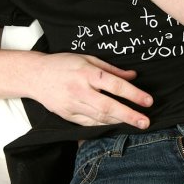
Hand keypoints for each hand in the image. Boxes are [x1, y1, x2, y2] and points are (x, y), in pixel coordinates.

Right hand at [29, 52, 152, 128]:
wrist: (34, 75)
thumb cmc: (63, 64)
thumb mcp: (88, 58)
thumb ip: (112, 69)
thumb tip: (133, 76)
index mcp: (87, 73)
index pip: (115, 85)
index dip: (134, 94)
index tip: (148, 101)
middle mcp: (80, 90)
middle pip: (109, 106)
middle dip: (129, 115)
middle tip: (146, 122)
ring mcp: (72, 105)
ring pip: (100, 117)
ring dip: (119, 121)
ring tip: (135, 123)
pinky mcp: (67, 115)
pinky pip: (89, 123)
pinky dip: (104, 124)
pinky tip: (115, 124)